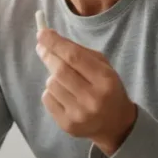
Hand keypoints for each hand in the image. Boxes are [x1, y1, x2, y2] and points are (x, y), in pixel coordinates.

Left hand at [35, 28, 136, 155]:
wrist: (116, 124)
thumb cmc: (107, 88)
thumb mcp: (103, 67)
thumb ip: (79, 52)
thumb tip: (49, 38)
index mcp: (105, 80)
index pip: (74, 57)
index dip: (55, 43)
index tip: (42, 33)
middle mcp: (93, 98)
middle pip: (60, 70)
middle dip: (48, 55)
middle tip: (42, 47)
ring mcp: (79, 114)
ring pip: (51, 84)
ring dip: (52, 77)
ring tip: (64, 81)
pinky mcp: (67, 125)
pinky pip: (47, 99)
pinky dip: (51, 92)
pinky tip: (63, 95)